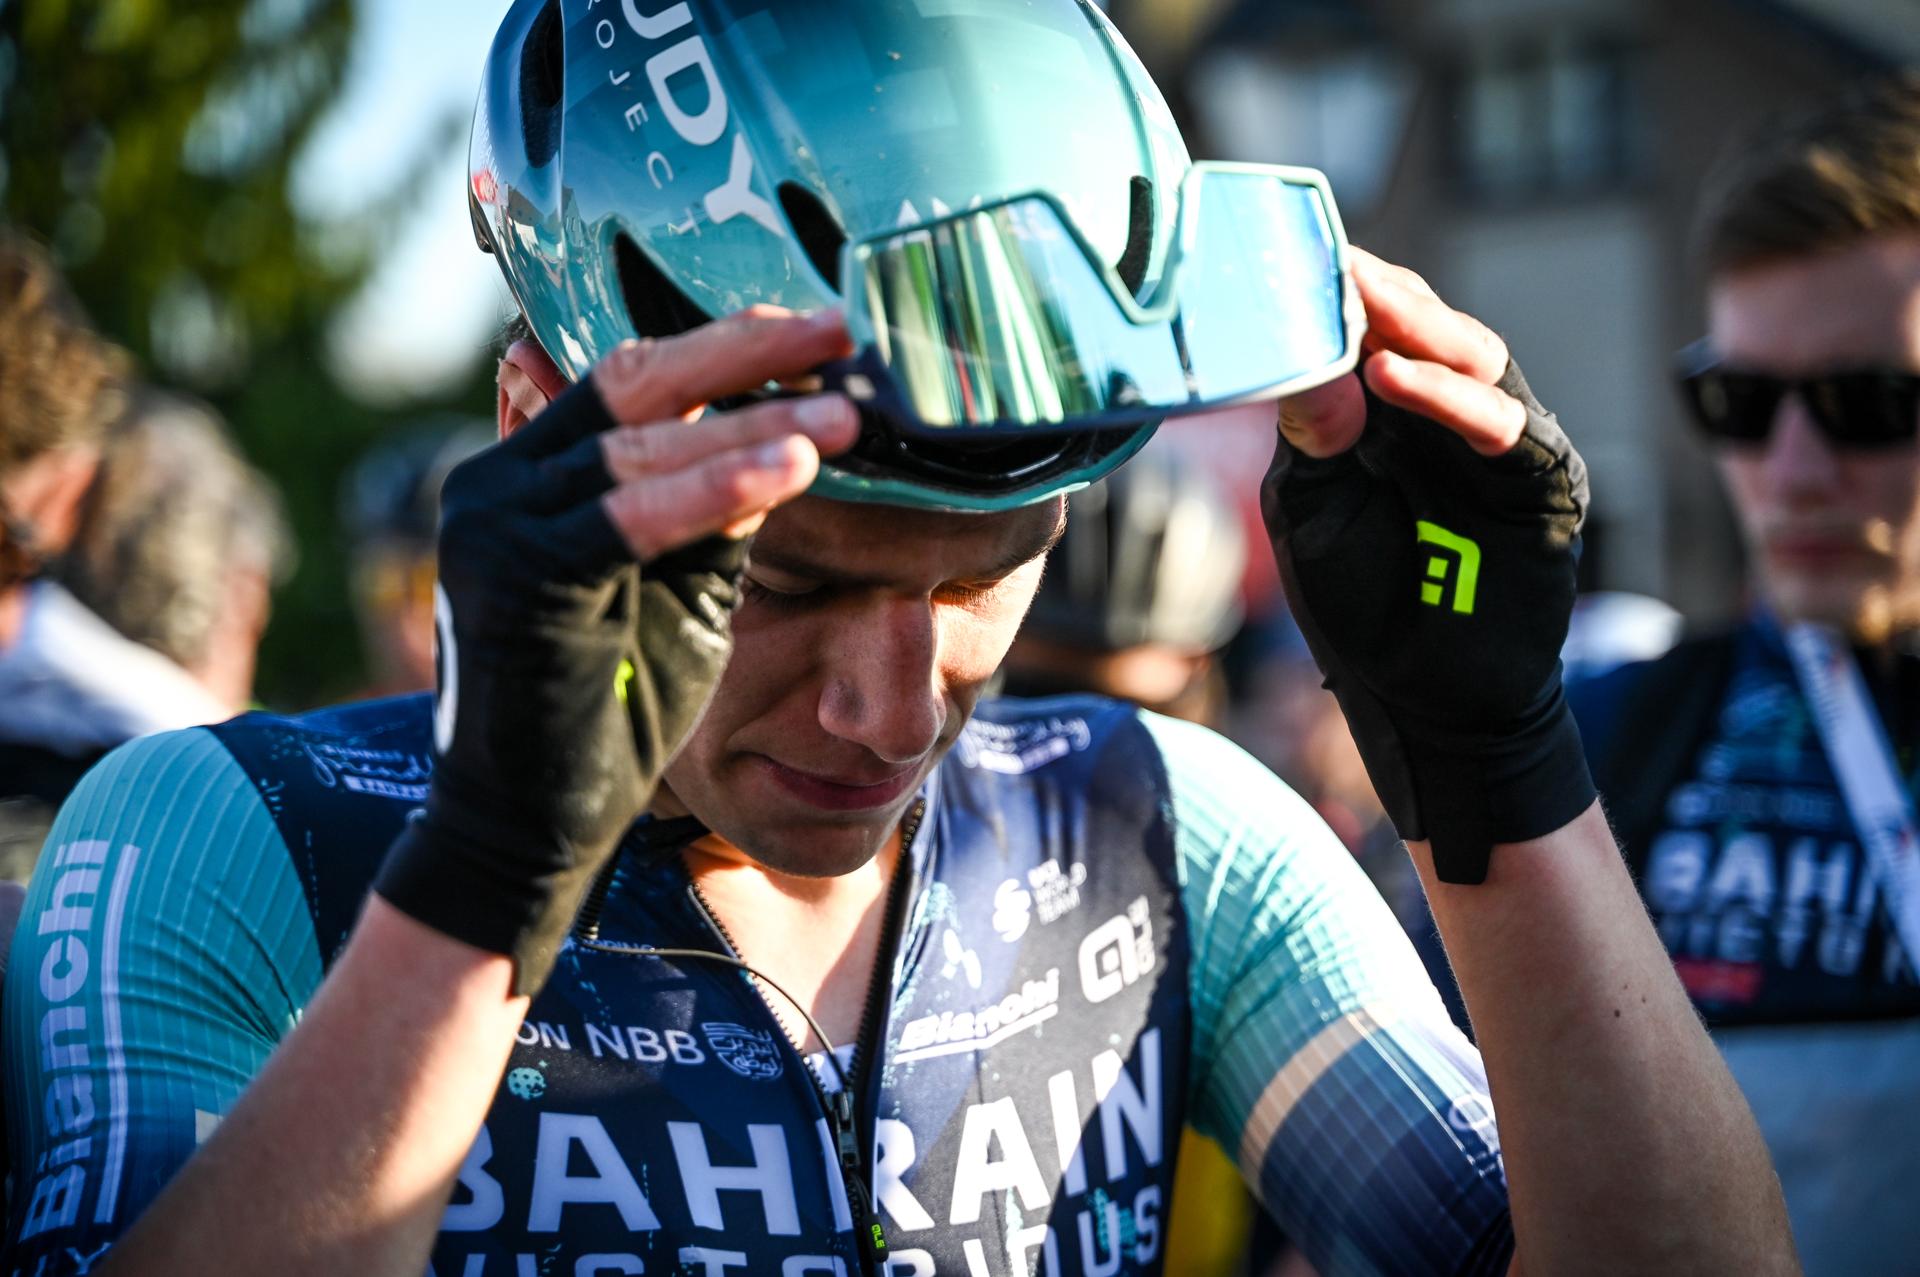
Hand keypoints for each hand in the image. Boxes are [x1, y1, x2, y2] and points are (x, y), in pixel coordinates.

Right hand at [376, 307, 858, 992]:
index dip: (723, 346)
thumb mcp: (674, 588)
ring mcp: (494, 523)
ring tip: (846, 410)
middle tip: (840, 327)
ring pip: (640, 445)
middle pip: (633, 382)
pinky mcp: (514, 578)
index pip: (633, 380)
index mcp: (530, 472)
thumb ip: (707, 510)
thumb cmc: (611, 705)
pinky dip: (716, 488)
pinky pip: (631, 517)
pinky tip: (792, 467)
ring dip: (753, 422)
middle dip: (744, 351)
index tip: (815, 328)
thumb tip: (784, 430)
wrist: (530, 825)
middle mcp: (497, 481)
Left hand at [1264, 251, 1593, 882]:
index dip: (1333, 291)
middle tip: (1326, 256)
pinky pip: (1502, 423)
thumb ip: (1312, 436)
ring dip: (1414, 326)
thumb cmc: (1362, 603)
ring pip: (1470, 355)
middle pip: (1420, 325)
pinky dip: (1447, 396)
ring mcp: (1495, 441)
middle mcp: (1442, 413)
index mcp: (1381, 413)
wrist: (1428, 700)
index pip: (1364, 328)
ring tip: (1358, 301)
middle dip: (1376, 292)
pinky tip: (1392, 378)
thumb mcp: (1310, 514)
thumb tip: (1312, 356)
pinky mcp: (1538, 479)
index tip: (1285, 248)